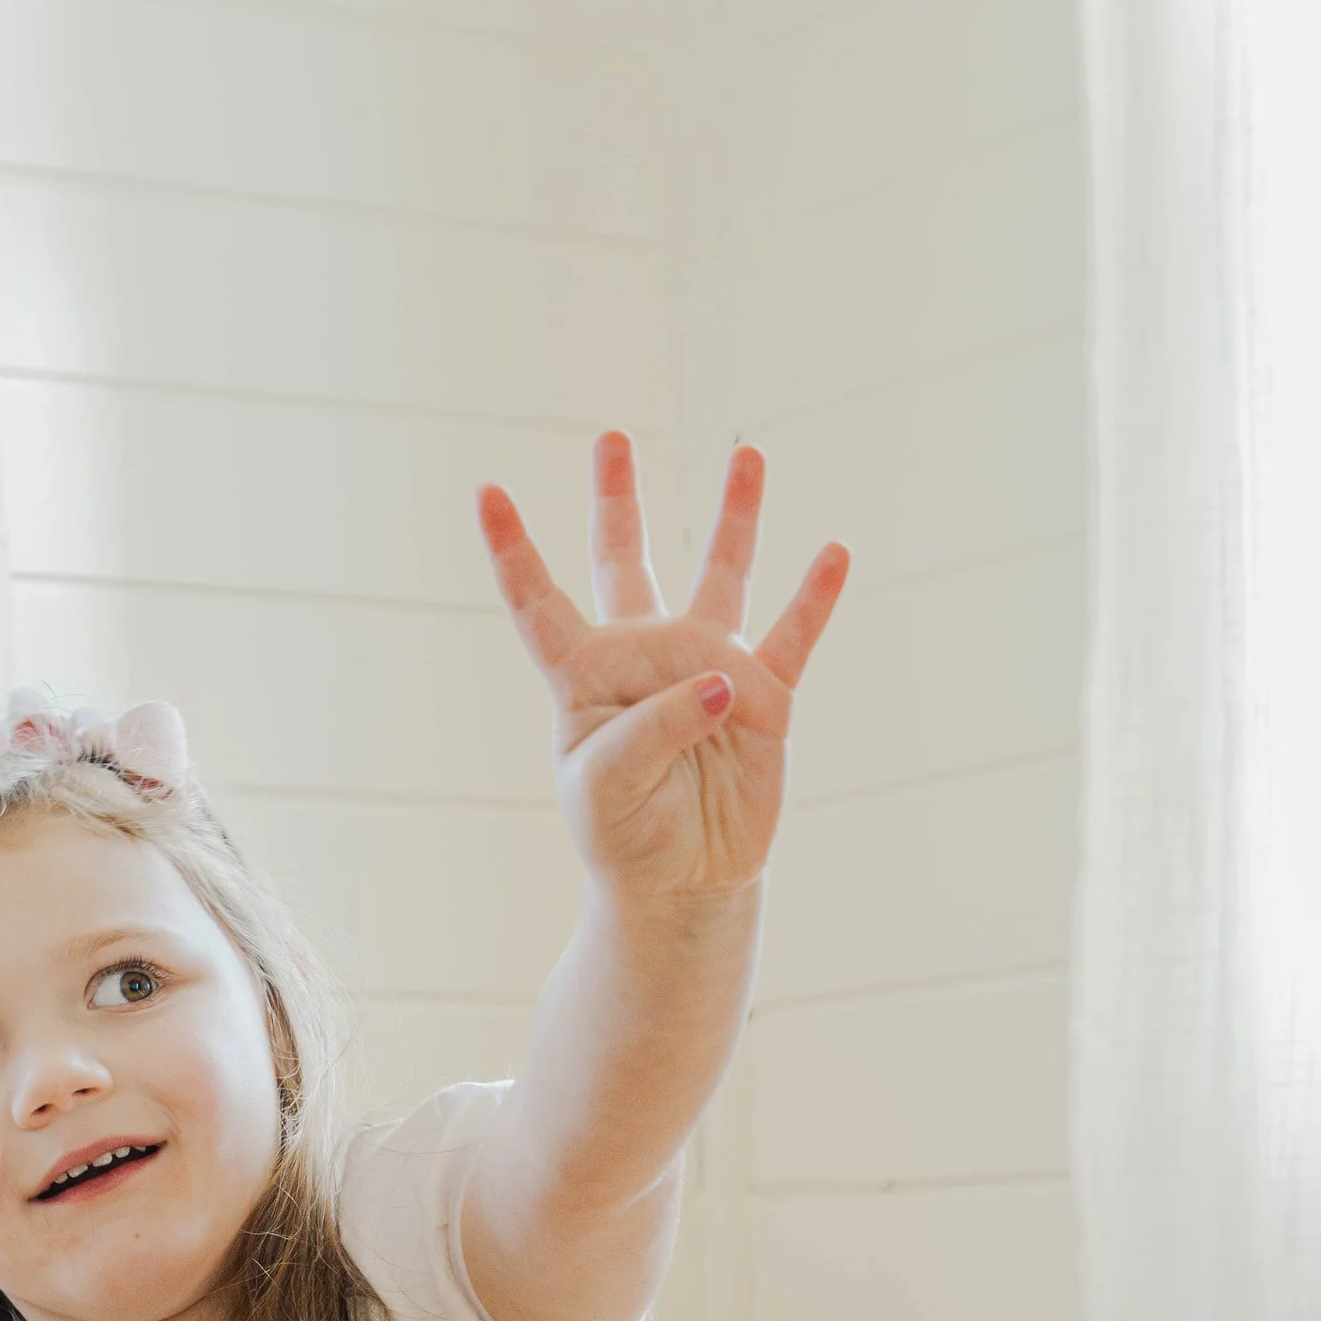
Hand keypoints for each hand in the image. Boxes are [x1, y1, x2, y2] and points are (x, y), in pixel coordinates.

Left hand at [479, 432, 847, 900]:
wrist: (682, 883)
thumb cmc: (624, 834)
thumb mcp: (607, 789)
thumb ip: (652, 730)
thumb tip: (719, 679)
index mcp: (586, 675)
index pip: (541, 603)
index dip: (513, 549)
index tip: (486, 491)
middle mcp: (645, 657)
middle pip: (625, 560)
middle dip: (618, 498)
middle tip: (610, 437)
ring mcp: (708, 669)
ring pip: (722, 576)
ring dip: (735, 516)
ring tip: (746, 452)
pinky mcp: (763, 699)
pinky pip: (792, 637)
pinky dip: (814, 598)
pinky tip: (833, 553)